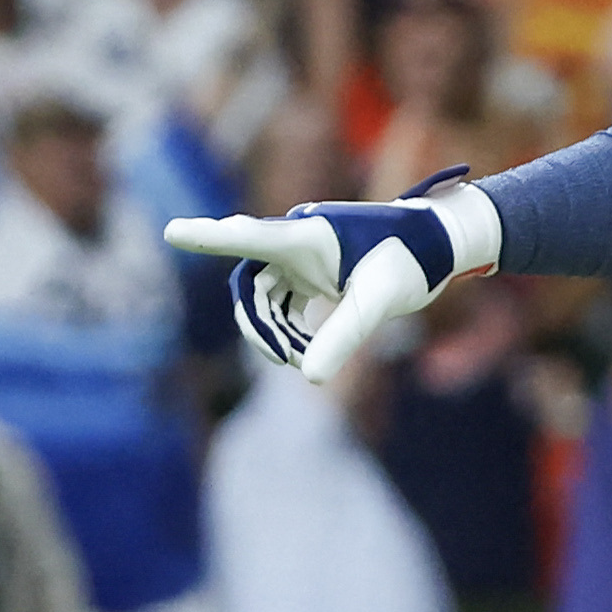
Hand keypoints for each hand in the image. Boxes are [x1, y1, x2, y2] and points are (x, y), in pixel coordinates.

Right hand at [163, 167, 504, 381]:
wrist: (439, 244)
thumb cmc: (411, 261)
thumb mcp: (378, 301)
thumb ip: (343, 336)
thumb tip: (312, 379)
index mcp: (308, 236)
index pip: (248, 237)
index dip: (208, 237)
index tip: (172, 231)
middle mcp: (297, 240)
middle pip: (250, 287)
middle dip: (261, 328)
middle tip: (286, 360)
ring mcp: (301, 255)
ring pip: (264, 299)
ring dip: (277, 333)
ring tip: (305, 358)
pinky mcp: (311, 268)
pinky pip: (281, 301)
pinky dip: (289, 328)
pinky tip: (306, 350)